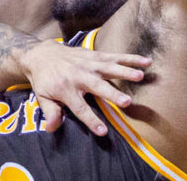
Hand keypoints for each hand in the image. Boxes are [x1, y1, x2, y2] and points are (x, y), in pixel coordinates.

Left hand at [19, 39, 149, 135]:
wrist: (41, 54)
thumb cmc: (44, 80)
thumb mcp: (42, 97)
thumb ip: (50, 112)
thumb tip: (51, 129)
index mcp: (65, 89)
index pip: (80, 108)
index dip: (91, 120)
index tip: (103, 132)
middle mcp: (78, 76)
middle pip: (98, 87)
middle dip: (112, 94)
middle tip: (127, 102)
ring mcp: (88, 64)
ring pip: (108, 68)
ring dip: (124, 71)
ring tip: (140, 76)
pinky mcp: (94, 55)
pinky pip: (114, 56)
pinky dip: (130, 58)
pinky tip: (146, 61)